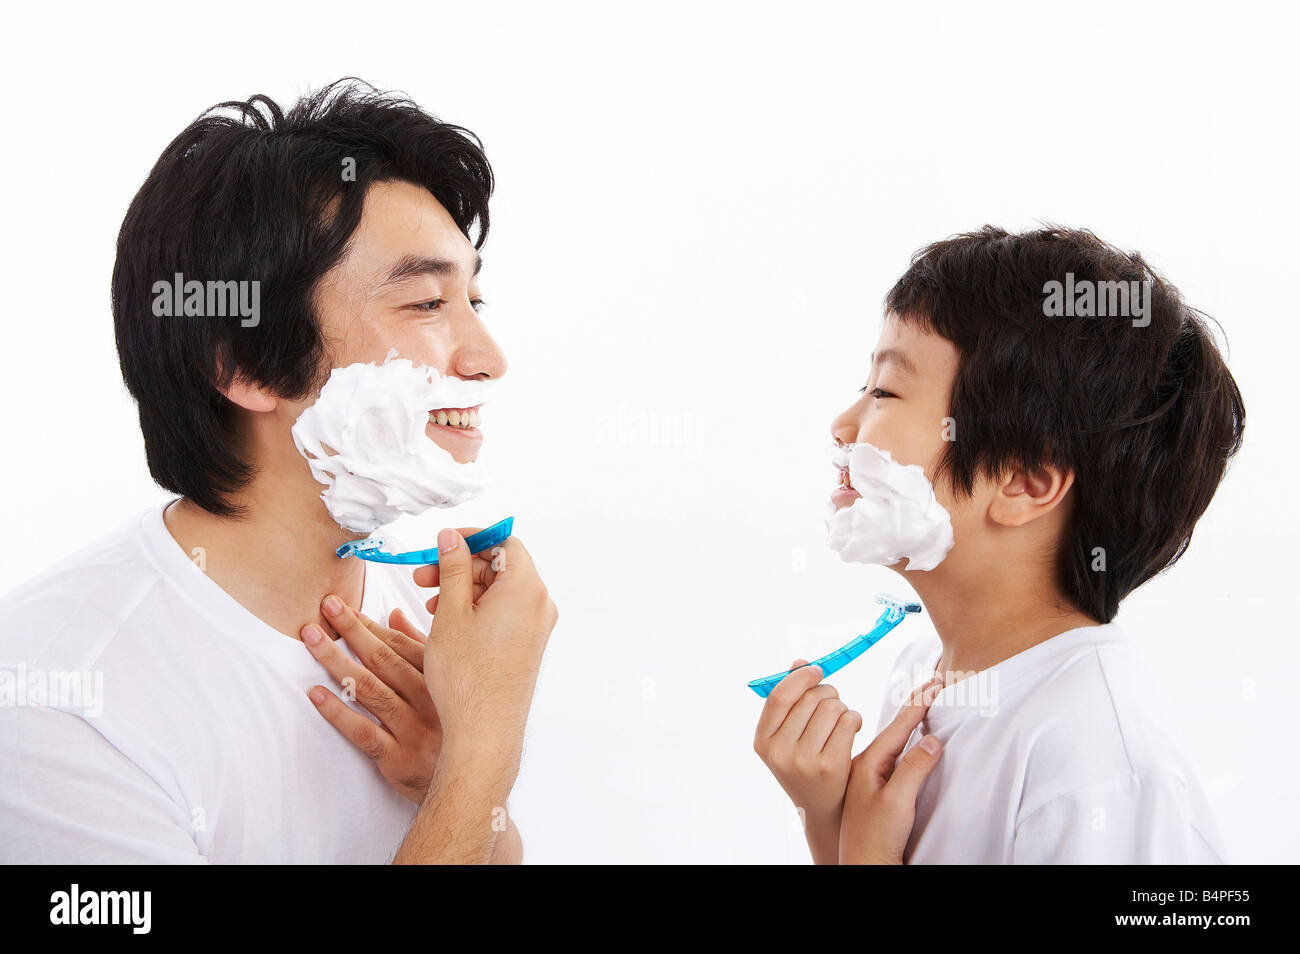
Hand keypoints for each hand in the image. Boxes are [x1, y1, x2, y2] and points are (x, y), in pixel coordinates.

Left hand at [302, 598, 440, 804]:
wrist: (471, 782)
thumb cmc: (451, 726)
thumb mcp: (444, 684)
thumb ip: (418, 648)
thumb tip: (393, 613)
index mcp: (440, 679)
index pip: (400, 645)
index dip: (369, 624)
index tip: (344, 606)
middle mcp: (429, 700)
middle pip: (383, 660)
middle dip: (351, 631)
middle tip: (326, 606)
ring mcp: (413, 730)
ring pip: (370, 690)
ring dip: (337, 662)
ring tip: (311, 639)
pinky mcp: (398, 759)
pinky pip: (364, 733)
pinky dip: (338, 712)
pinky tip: (315, 694)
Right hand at [419, 528, 557, 776]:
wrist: (483, 731)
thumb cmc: (465, 676)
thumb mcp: (450, 613)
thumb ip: (452, 568)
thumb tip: (451, 537)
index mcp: (526, 588)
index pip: (503, 542)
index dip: (470, 539)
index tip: (441, 545)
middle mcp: (540, 605)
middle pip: (501, 566)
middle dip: (460, 567)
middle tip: (422, 578)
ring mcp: (537, 627)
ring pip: (500, 591)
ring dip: (465, 589)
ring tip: (430, 605)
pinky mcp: (529, 645)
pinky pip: (505, 613)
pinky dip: (478, 610)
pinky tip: (449, 623)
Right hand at [753, 660, 863, 863]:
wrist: (824, 809)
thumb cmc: (807, 764)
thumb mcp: (788, 737)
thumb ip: (791, 700)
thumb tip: (800, 663)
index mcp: (763, 741)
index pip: (779, 696)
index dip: (799, 677)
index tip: (816, 670)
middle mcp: (780, 752)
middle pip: (809, 698)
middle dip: (827, 692)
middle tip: (834, 701)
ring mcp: (804, 761)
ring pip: (832, 707)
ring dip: (842, 707)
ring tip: (842, 719)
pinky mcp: (830, 766)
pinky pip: (848, 721)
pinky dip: (854, 719)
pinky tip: (852, 729)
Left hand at [839, 676, 943, 863]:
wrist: (864, 863)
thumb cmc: (875, 837)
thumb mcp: (897, 802)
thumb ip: (914, 769)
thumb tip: (932, 739)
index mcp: (870, 763)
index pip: (898, 726)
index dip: (918, 704)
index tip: (934, 682)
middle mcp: (868, 766)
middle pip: (893, 727)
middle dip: (913, 705)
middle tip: (931, 684)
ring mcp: (872, 777)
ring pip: (891, 739)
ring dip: (907, 719)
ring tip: (922, 701)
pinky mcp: (877, 789)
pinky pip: (892, 754)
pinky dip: (903, 738)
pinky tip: (908, 737)